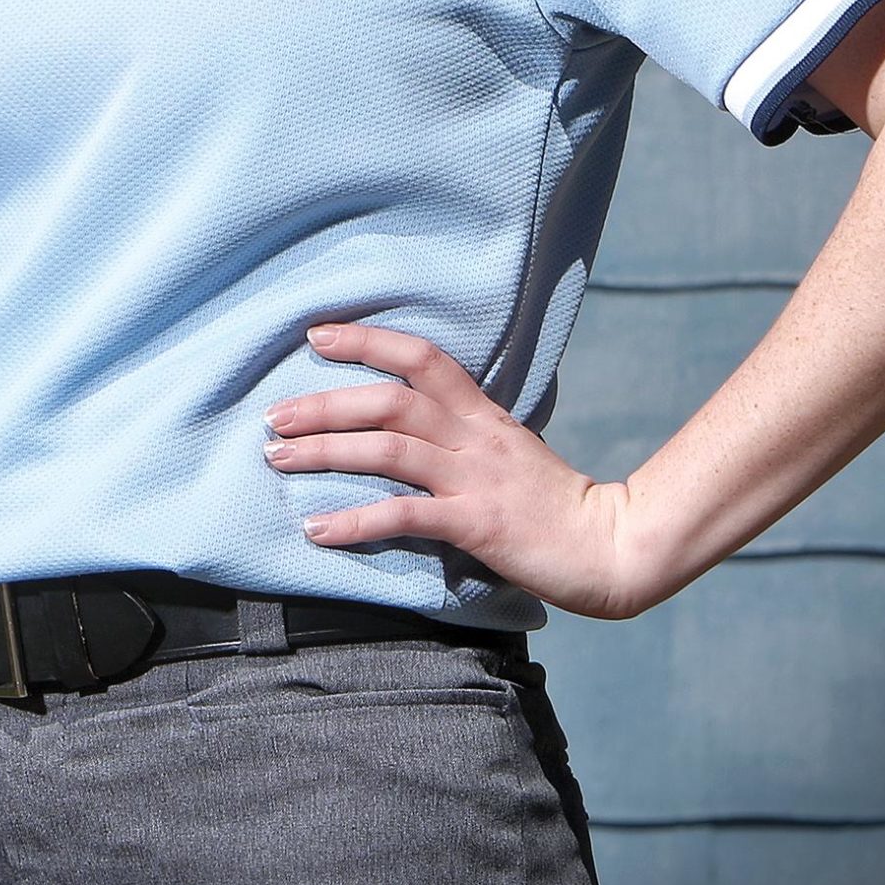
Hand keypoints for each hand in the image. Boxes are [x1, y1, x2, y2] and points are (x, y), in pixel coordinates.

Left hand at [262, 321, 661, 620]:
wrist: (612, 549)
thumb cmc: (553, 504)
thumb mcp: (506, 451)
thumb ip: (461, 433)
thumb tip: (404, 424)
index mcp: (481, 414)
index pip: (421, 356)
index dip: (366, 340)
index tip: (316, 336)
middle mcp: (474, 437)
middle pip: (388, 402)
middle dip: (323, 404)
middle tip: (272, 416)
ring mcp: (475, 479)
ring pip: (387, 449)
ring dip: (324, 452)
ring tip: (277, 460)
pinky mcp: (477, 524)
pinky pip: (404, 515)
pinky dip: (354, 520)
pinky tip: (317, 529)